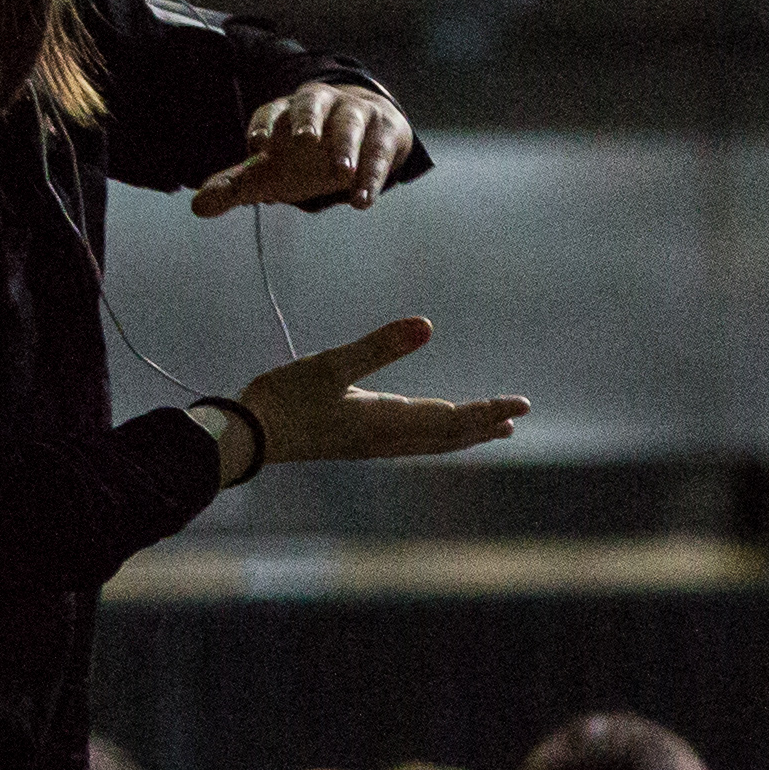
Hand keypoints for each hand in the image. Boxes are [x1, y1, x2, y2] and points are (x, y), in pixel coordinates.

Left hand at [187, 79, 411, 216]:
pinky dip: (372, 174)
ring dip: (346, 146)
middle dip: (307, 120)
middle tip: (304, 140)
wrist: (365, 133)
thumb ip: (239, 186)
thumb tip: (197, 207)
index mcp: (287, 111)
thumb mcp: (274, 169)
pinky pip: (378, 149)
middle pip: (311, 103)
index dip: (264, 125)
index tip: (257, 146)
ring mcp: (355, 114)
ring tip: (342, 174)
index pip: (272, 111)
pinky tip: (362, 201)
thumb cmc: (309, 154)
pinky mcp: (384, 130)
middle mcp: (321, 105)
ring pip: (349, 122)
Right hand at [232, 316, 527, 470]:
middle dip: (483, 424)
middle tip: (516, 416)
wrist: (248, 437)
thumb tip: (428, 325)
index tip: (521, 406)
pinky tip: (431, 428)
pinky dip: (436, 435)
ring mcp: (371, 444)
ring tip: (489, 428)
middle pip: (448, 435)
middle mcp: (386, 438)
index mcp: (387, 421)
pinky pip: (412, 442)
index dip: (488, 410)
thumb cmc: (285, 399)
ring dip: (463, 433)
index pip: (452, 418)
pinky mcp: (357, 442)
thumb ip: (381, 345)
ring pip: (431, 442)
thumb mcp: (333, 364)